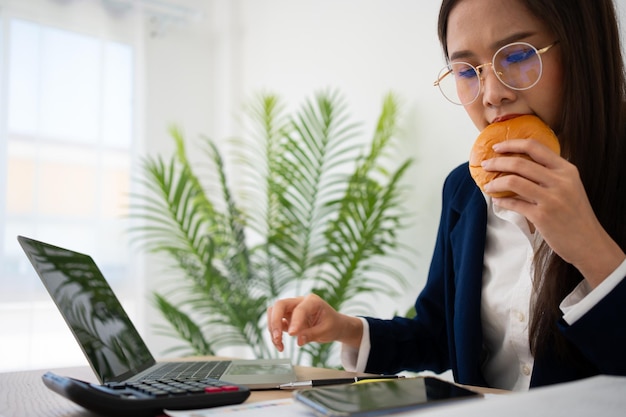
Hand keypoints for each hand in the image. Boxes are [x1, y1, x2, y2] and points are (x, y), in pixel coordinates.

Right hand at [267, 293, 362, 351]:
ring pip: (273, 312)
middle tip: (277, 338)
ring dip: (272, 329)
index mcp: (312, 301)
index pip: (299, 309)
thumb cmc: (332, 325)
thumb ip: (312, 334)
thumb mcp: (326, 331)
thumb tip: (298, 341)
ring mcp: (292, 309)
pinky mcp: (287, 317)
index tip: (292, 334)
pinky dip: (274, 333)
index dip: (294, 321)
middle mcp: (299, 302)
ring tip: (279, 344)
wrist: (334, 325)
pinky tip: (280, 344)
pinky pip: (275, 323)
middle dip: (275, 321)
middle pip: (280, 305)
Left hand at [481, 138, 624, 286]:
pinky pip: (514, 203)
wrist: (589, 243)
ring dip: (495, 182)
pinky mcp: (542, 216)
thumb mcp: (571, 187)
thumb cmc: (576, 215)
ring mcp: (551, 199)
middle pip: (519, 163)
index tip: (497, 146)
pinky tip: (497, 201)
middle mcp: (560, 181)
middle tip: (486, 165)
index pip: (535, 147)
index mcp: (566, 170)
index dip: (512, 144)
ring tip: (488, 185)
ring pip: (513, 181)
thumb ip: (551, 174)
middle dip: (497, 162)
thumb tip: (520, 165)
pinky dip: (502, 201)